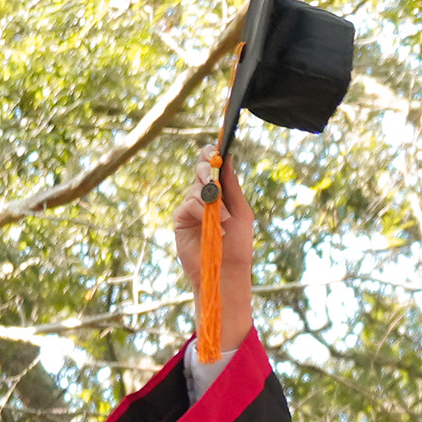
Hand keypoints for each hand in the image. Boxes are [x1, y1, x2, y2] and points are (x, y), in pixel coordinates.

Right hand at [172, 154, 256, 354]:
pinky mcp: (180, 219)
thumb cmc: (238, 245)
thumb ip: (233, 185)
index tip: (217, 150)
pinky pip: (188, 204)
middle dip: (208, 170)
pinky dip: (201, 211)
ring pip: (195, 187)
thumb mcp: (241, 211)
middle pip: (200, 169)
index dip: (212, 154)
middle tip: (215, 180)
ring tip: (224, 219)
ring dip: (210, 199)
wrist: (226, 271)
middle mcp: (204, 196)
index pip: (212, 164)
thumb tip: (228, 158)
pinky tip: (213, 224)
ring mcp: (191, 206)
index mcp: (220, 191)